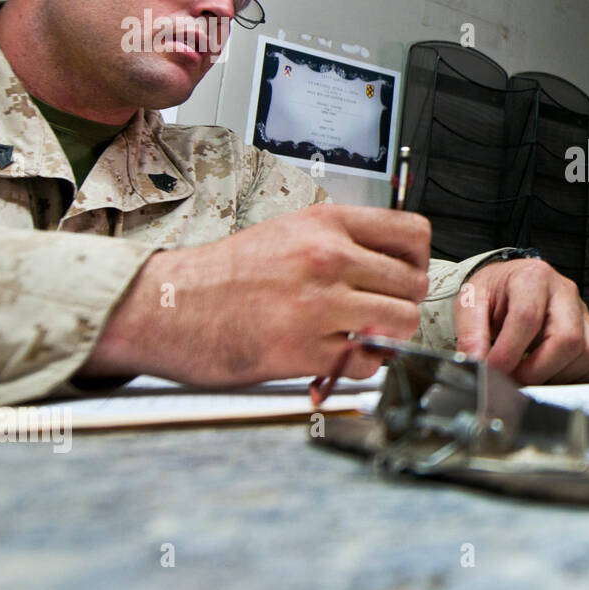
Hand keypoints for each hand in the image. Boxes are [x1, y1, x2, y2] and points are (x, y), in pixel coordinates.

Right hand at [81, 204, 430, 388]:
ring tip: (364, 336)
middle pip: (413, 283)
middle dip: (403, 303)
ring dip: (388, 336)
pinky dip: (361, 366)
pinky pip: (366, 361)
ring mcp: (318, 303)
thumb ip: (342, 241)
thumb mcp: (288, 232)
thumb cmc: (226, 273)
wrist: (169, 306)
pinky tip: (340, 357)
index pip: (413, 234)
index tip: (405, 275)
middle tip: (381, 313)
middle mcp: (328, 258)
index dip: (418, 260)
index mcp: (327, 224)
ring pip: (399, 322)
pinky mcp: (303, 349)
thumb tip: (394, 263)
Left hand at [454, 258, 588, 384]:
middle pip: (567, 339)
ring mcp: (583, 311)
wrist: (509, 285)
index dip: (509, 352)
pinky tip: (551, 371)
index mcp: (533, 277)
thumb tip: (477, 363)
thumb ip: (471, 333)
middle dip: (538, 370)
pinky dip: (577, 375)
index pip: (528, 318)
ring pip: (587, 353)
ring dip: (556, 375)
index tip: (493, 370)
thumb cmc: (494, 293)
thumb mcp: (470, 303)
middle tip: (514, 378)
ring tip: (530, 373)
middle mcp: (564, 291)